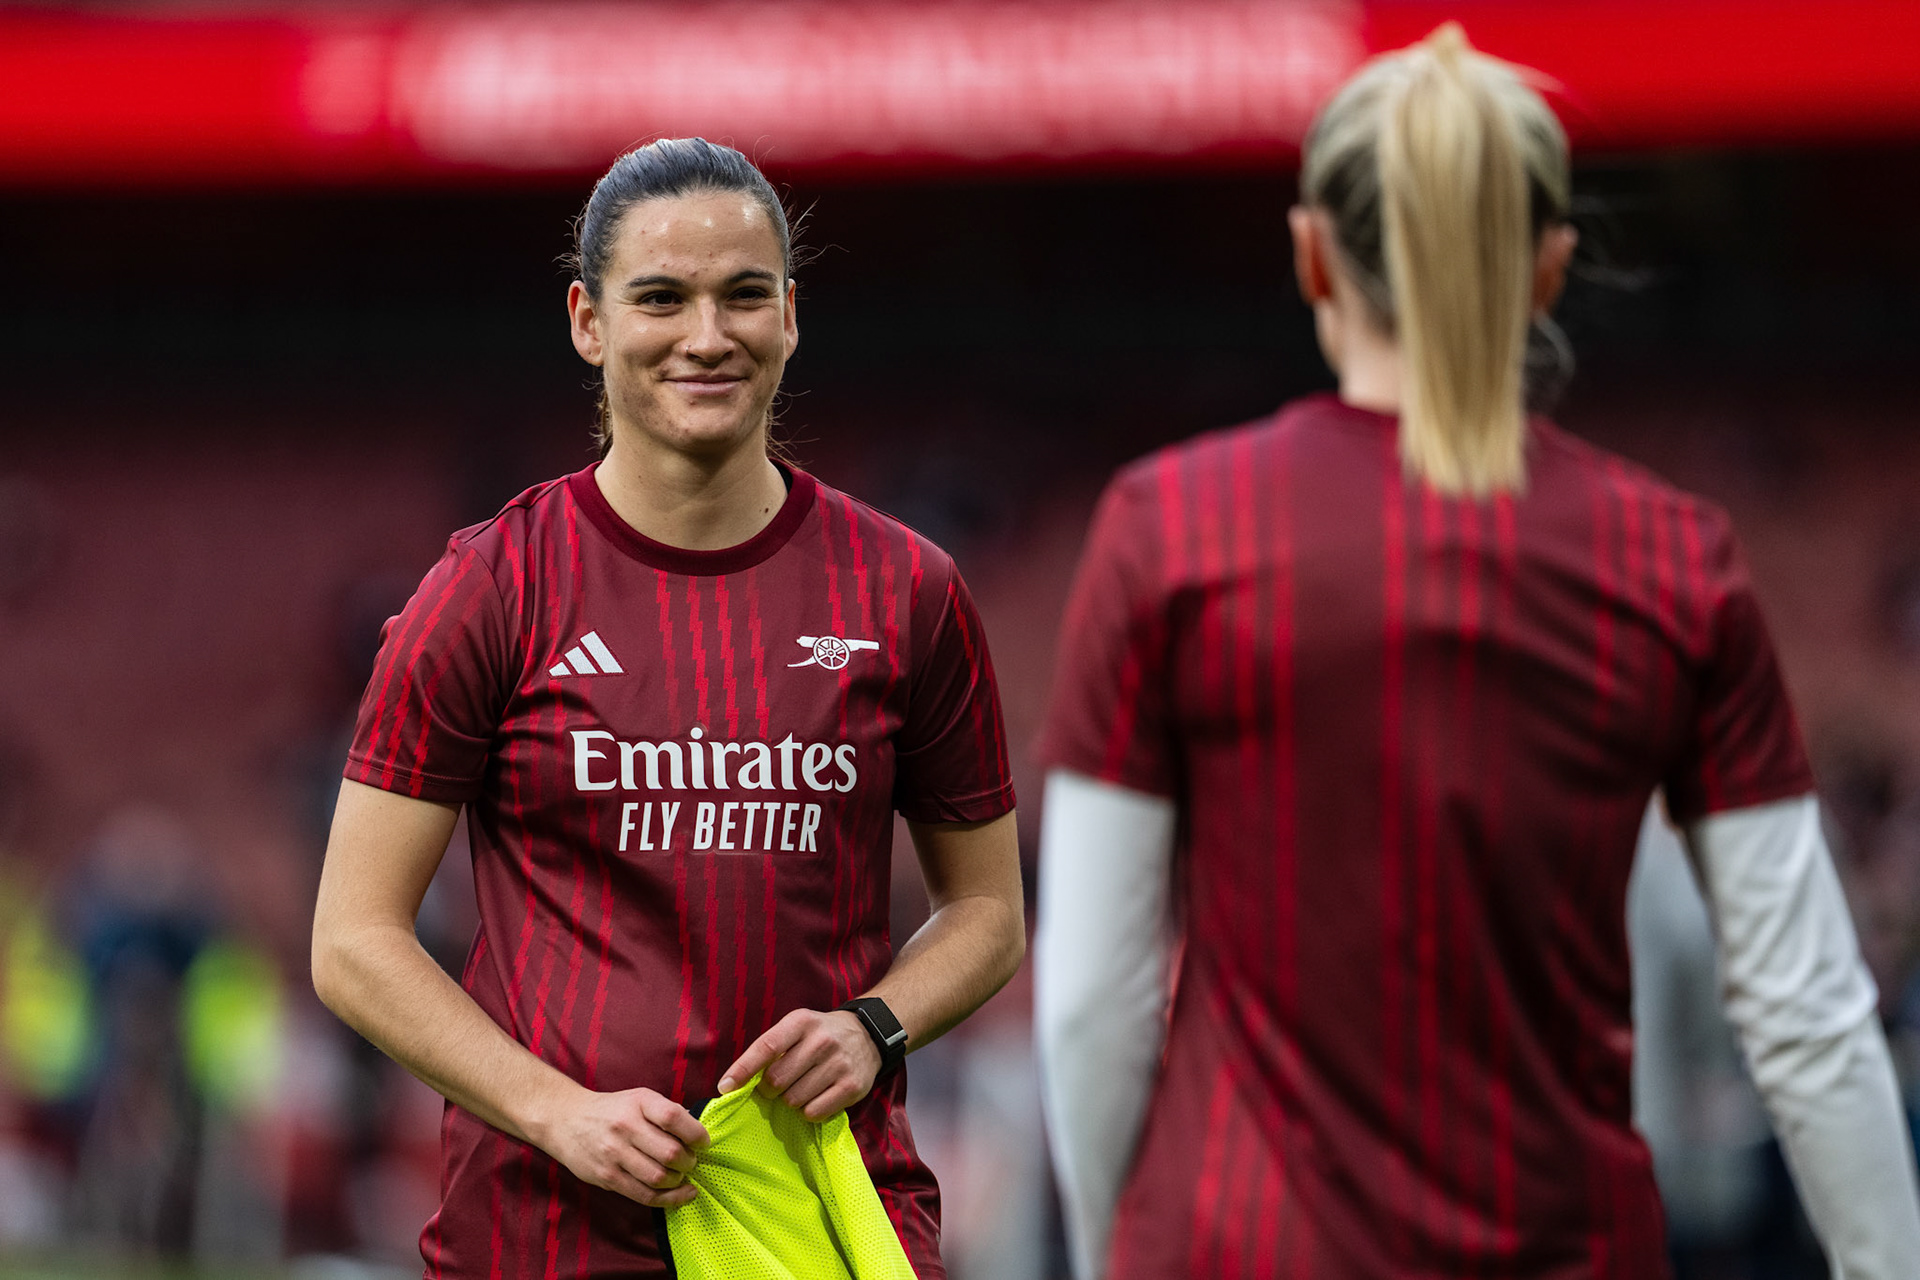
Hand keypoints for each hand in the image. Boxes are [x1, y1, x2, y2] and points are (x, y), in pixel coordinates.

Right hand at [534, 1083, 710, 1207]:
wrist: (565, 1120)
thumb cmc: (612, 1110)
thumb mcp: (639, 1099)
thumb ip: (666, 1113)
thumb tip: (698, 1134)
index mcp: (639, 1102)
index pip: (674, 1118)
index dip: (696, 1134)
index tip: (703, 1142)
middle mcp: (625, 1126)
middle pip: (670, 1153)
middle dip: (689, 1162)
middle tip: (690, 1162)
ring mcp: (614, 1154)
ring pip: (659, 1178)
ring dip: (678, 1181)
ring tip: (680, 1175)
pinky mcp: (607, 1177)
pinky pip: (644, 1195)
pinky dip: (668, 1199)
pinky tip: (680, 1194)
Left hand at [718, 1008, 881, 1120]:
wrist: (868, 1035)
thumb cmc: (819, 1035)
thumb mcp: (796, 1027)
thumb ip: (770, 1048)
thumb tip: (734, 1083)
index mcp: (801, 1022)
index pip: (766, 1047)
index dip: (742, 1069)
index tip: (724, 1087)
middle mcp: (821, 1041)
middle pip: (776, 1081)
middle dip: (770, 1090)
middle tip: (778, 1085)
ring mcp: (838, 1064)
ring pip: (793, 1100)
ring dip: (790, 1101)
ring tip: (802, 1087)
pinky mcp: (851, 1087)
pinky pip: (814, 1113)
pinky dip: (808, 1111)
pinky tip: (816, 1097)